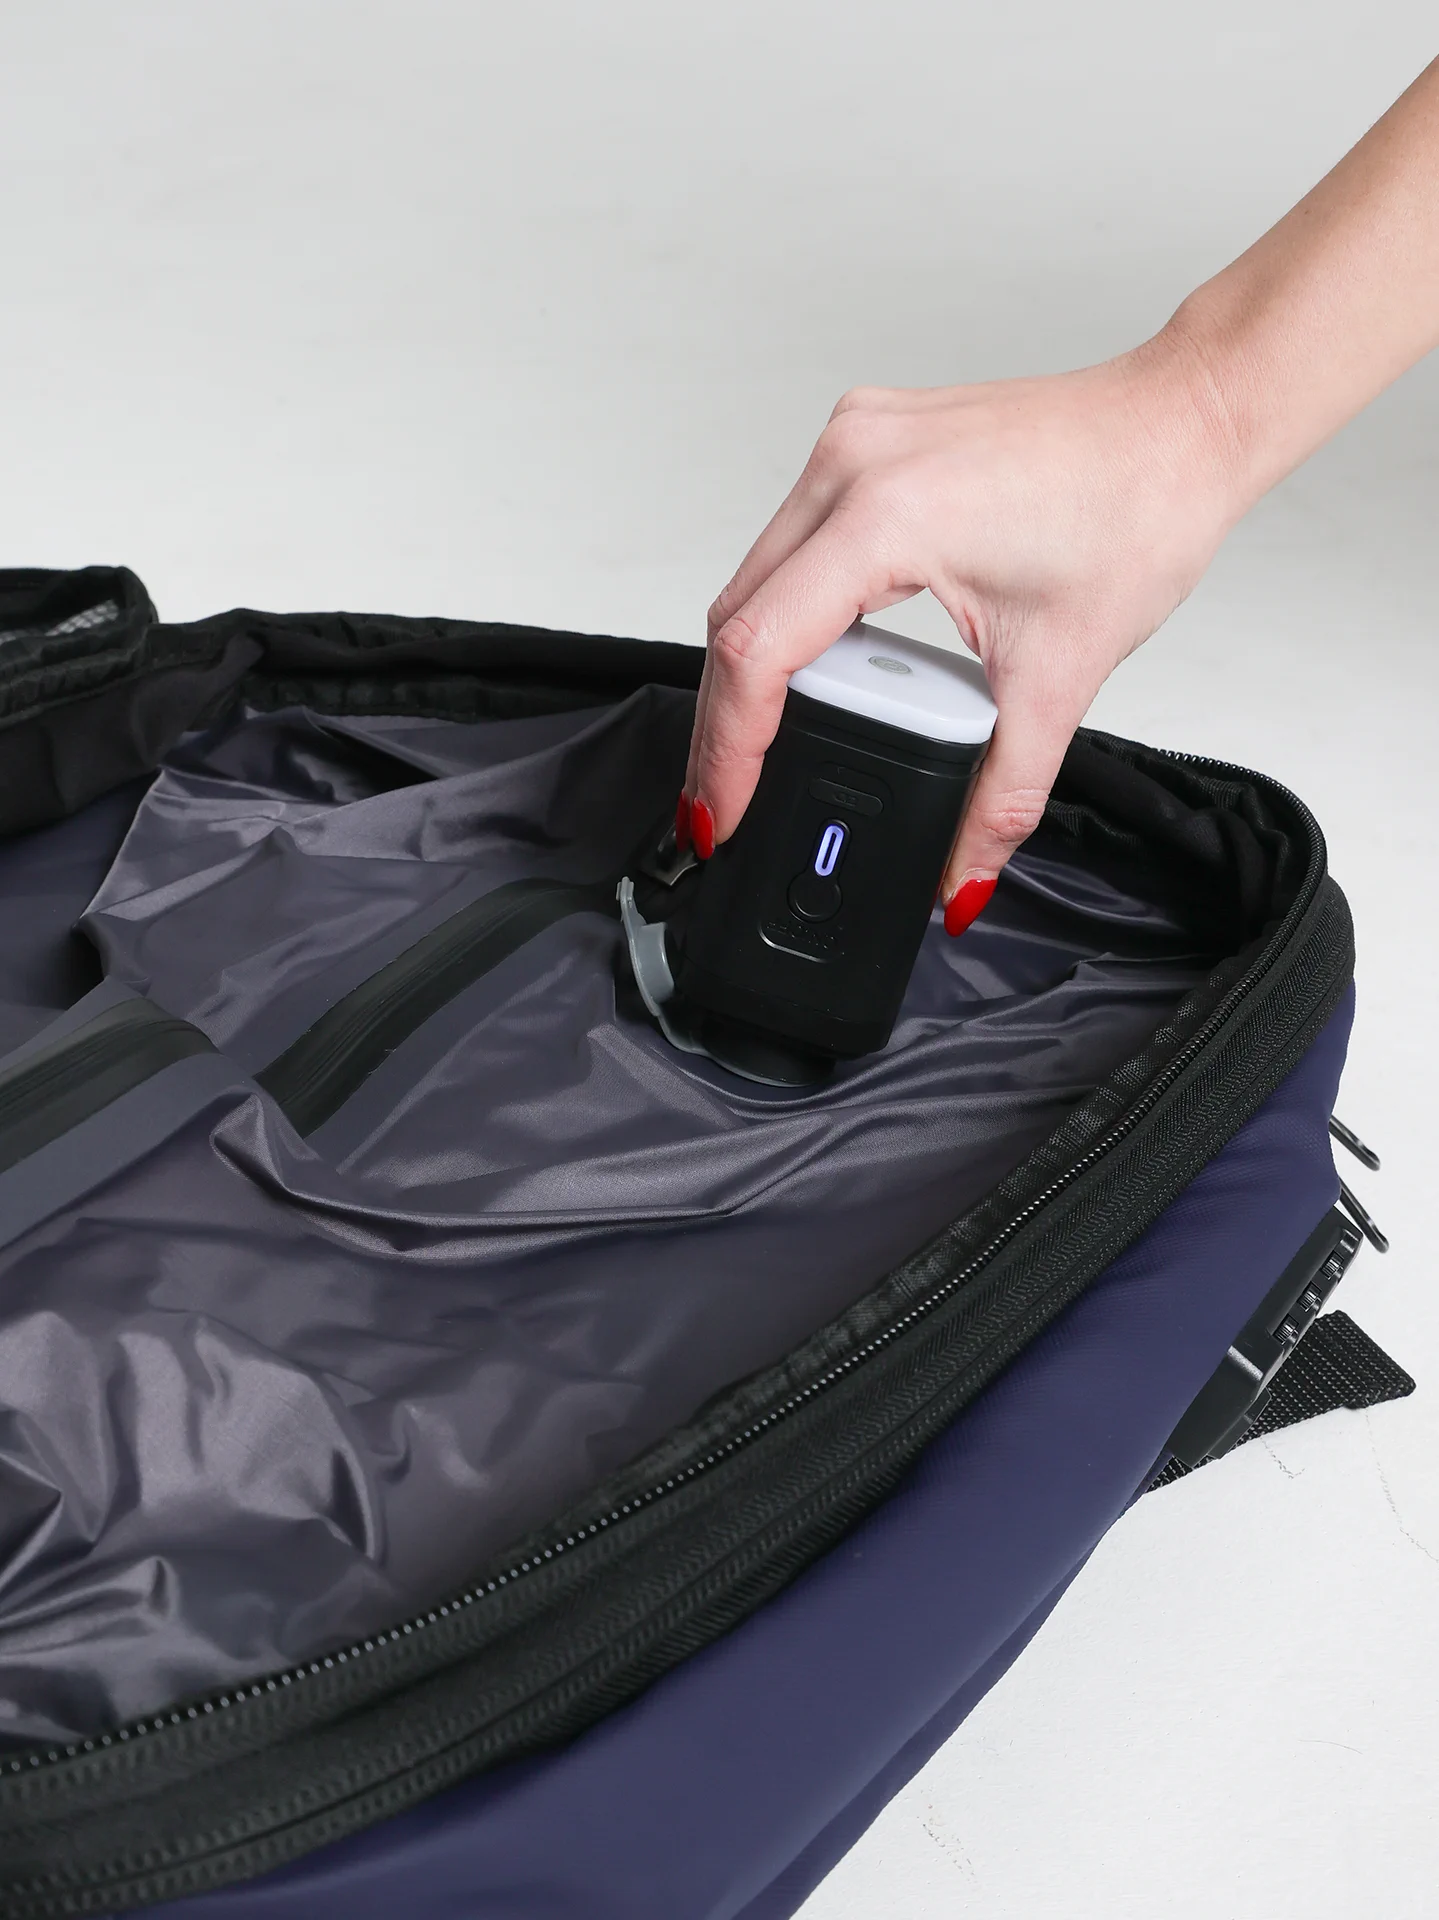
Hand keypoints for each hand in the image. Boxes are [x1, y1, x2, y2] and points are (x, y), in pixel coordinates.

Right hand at [680, 333, 1242, 930]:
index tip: (720, 814)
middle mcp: (851, 463)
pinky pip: (792, 541)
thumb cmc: (1140, 505)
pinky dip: (791, 612)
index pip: (758, 649)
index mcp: (888, 514)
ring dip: (756, 668)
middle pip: (737, 618)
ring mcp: (851, 443)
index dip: (727, 749)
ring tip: (775, 746)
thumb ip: (1001, 796)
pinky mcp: (863, 442)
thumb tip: (962, 879)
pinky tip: (817, 665)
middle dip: (729, 724)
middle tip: (732, 802)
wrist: (1182, 423)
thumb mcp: (1062, 675)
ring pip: (755, 578)